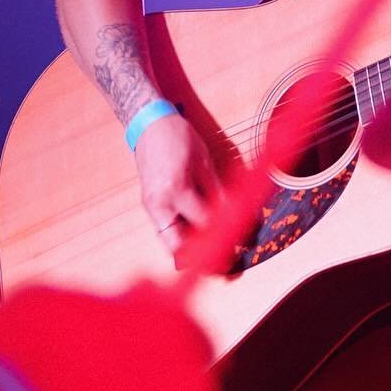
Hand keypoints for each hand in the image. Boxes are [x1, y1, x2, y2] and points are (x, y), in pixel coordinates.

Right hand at [135, 112, 219, 261]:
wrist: (149, 124)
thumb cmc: (178, 137)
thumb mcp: (204, 161)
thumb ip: (216, 192)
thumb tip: (234, 215)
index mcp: (175, 190)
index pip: (203, 223)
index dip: (224, 235)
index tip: (241, 243)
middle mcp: (159, 204)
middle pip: (178, 247)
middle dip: (201, 260)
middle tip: (224, 266)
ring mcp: (150, 207)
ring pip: (170, 242)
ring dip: (191, 252)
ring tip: (215, 256)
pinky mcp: (149, 206)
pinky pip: (166, 230)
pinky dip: (182, 237)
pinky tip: (200, 238)